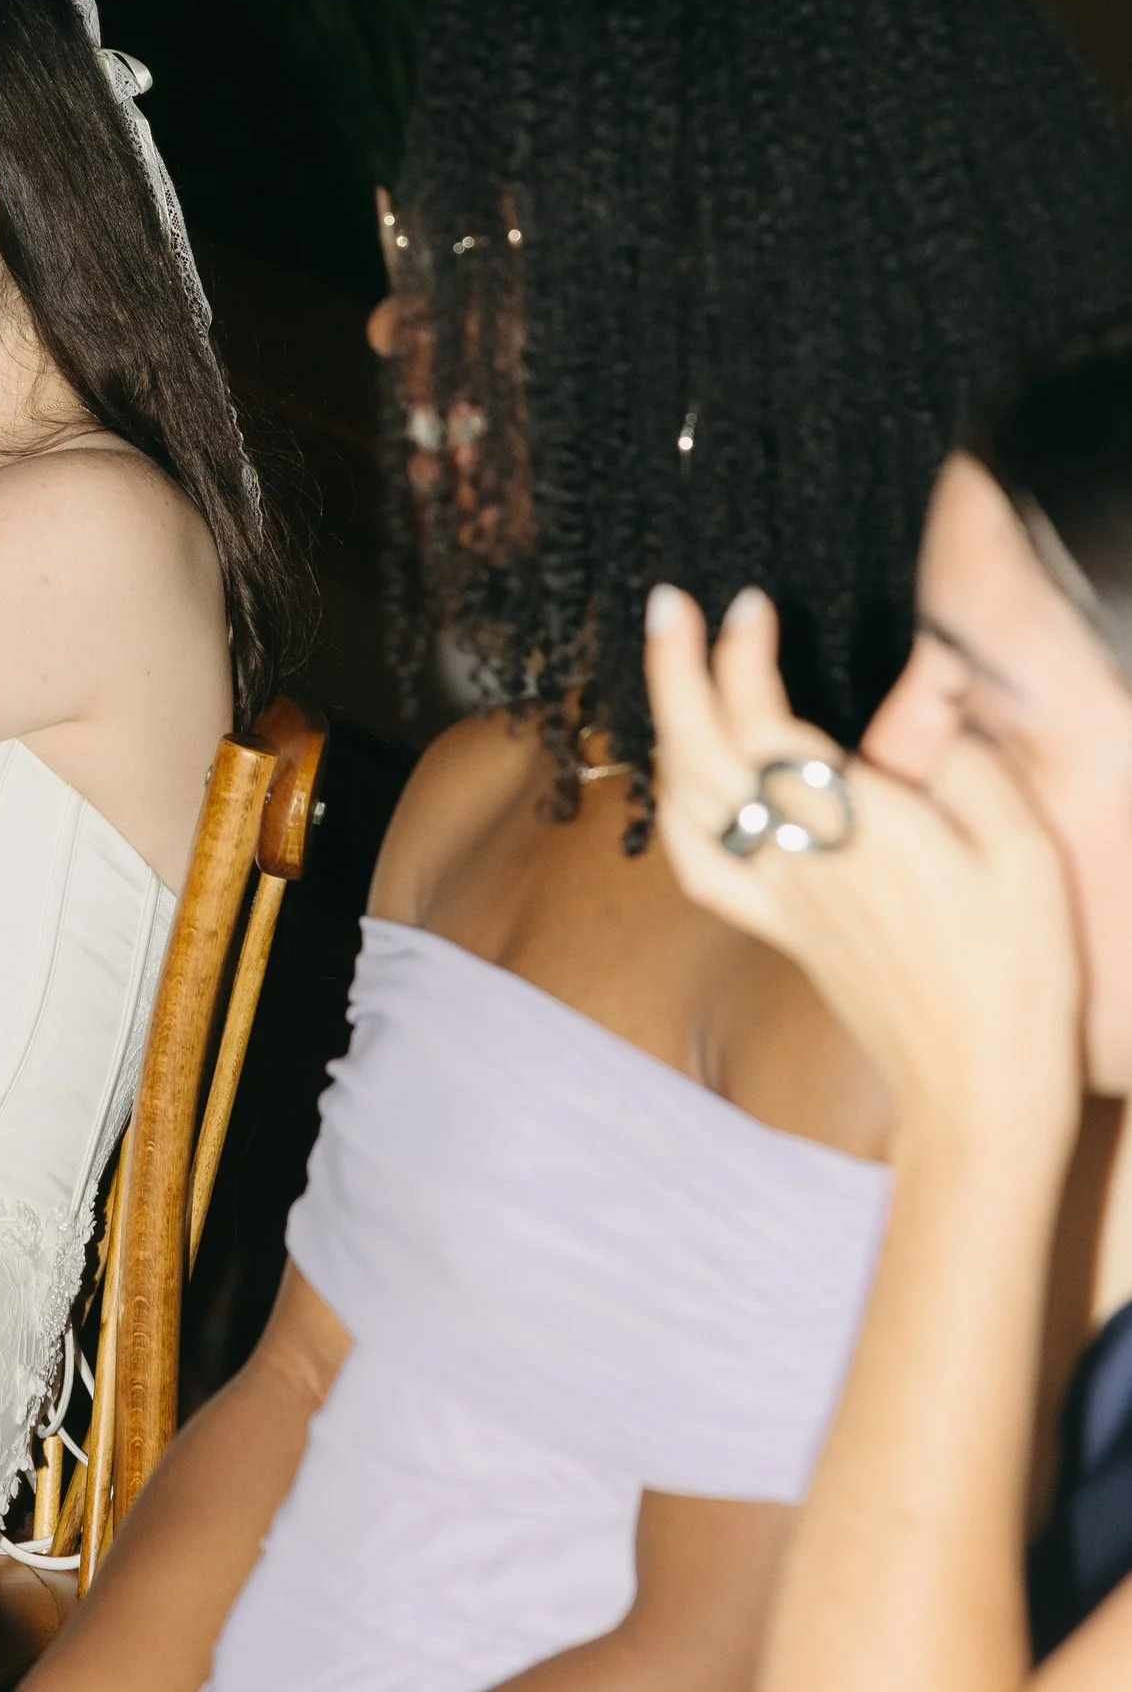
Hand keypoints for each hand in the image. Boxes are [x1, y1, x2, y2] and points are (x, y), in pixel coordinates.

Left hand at [645, 583, 1082, 1146]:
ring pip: (686, 800)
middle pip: (700, 748)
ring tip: (672, 669)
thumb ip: (972, 763)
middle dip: (673, 666)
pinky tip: (678, 784)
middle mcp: (796, 857)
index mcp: (854, 828)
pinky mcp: (779, 932)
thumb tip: (937, 695)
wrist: (979, 1089)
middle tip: (668, 602)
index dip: (740, 656)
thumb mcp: (1024, 855)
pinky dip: (675, 812)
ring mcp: (778, 898)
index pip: (760, 722)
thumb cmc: (1014, 975)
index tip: (748, 604)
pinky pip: (700, 867)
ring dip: (668, 724)